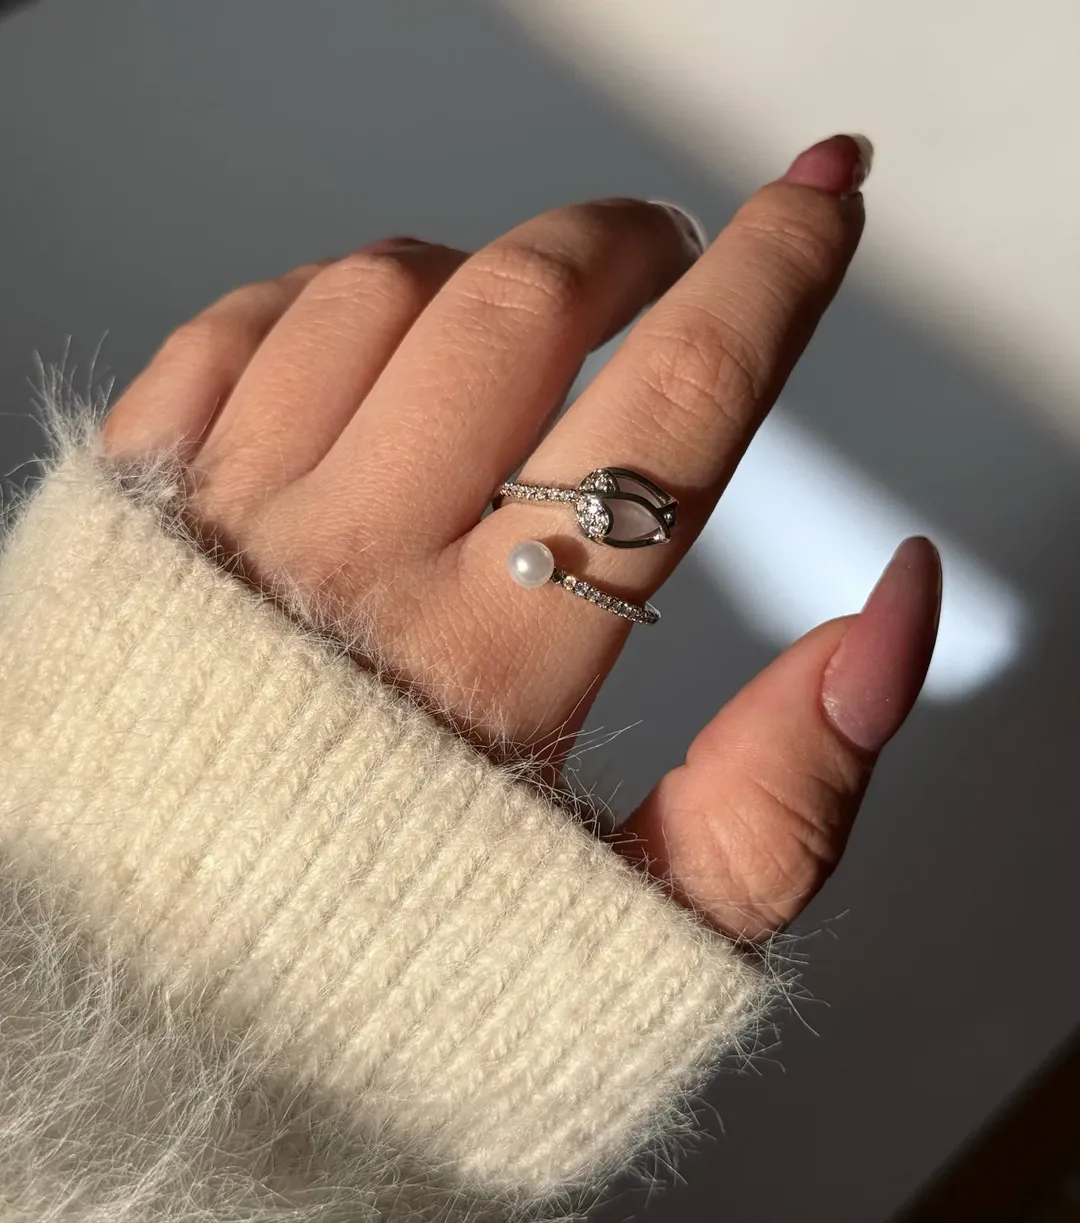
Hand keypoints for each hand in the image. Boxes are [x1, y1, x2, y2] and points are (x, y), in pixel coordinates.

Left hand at [104, 135, 939, 940]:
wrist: (166, 1029)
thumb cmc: (405, 991)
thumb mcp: (641, 944)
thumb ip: (786, 789)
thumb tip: (896, 604)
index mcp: (497, 672)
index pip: (675, 409)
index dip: (772, 279)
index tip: (819, 199)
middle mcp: (353, 575)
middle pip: (521, 310)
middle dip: (623, 245)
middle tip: (659, 258)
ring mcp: (223, 528)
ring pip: (377, 294)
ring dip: (478, 273)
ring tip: (515, 325)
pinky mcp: (125, 516)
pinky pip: (233, 329)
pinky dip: (322, 302)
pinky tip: (365, 353)